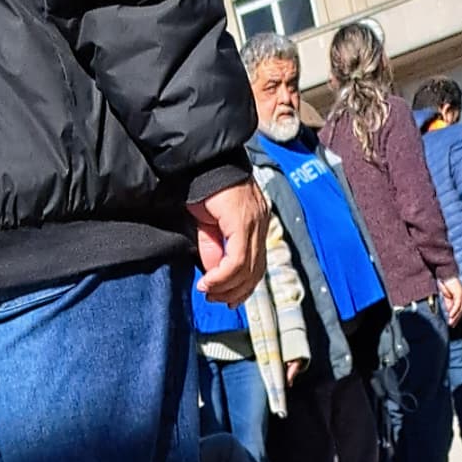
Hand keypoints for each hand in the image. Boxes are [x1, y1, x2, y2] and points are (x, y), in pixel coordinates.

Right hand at [189, 173, 267, 304]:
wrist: (200, 162)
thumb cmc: (203, 188)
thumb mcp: (208, 228)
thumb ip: (214, 250)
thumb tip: (215, 275)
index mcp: (256, 222)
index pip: (258, 265)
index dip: (243, 287)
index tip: (224, 299)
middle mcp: (261, 222)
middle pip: (256, 271)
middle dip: (234, 291)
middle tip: (214, 298)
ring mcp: (255, 221)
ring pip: (248, 269)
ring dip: (226, 286)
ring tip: (208, 291)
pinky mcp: (244, 221)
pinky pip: (237, 260)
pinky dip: (222, 276)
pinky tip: (208, 281)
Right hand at [438, 273, 461, 323]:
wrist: (446, 274)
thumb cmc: (446, 284)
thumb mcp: (447, 297)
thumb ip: (449, 304)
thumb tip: (450, 313)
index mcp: (460, 297)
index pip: (460, 310)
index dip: (457, 317)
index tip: (452, 324)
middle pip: (461, 310)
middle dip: (456, 319)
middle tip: (452, 325)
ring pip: (460, 308)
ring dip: (455, 316)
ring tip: (450, 322)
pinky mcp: (459, 293)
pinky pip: (457, 304)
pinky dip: (454, 310)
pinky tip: (450, 315)